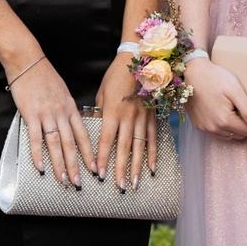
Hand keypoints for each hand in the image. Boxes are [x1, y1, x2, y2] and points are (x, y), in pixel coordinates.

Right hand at [6, 55, 95, 186]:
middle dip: (76, 165)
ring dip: (59, 164)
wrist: (28, 62)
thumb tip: (72, 125)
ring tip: (63, 180)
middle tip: (79, 183)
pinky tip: (40, 167)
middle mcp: (61, 112)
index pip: (83, 134)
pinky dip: (38, 153)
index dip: (89, 153)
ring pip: (56, 144)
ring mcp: (46, 114)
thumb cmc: (44, 76)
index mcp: (71, 107)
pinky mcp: (30, 114)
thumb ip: (67, 109)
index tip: (94, 168)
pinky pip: (35, 138)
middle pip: (71, 143)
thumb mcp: (63, 92)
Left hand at [95, 55, 157, 190]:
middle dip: (121, 169)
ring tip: (136, 183)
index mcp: (112, 111)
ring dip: (138, 167)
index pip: (106, 140)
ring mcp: (143, 117)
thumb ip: (99, 113)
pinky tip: (152, 168)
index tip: (99, 174)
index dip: (103, 158)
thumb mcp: (102, 92)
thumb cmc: (116, 75)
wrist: (139, 58)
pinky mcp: (153, 115)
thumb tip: (93, 129)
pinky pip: (153, 138)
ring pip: (140, 146)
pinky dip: (153, 154)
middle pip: (124, 148)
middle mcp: (128, 116)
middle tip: (120, 187)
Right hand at [185, 57, 246, 140]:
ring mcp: (204, 128)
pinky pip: (216, 132)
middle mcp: (214, 128)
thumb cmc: (215, 78)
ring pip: (228, 135)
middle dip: (246, 126)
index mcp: (225, 120)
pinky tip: (224, 113)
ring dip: (235, 128)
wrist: (191, 73)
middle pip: (239, 135)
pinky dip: (223, 127)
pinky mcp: (198, 125)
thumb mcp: (235, 91)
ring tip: (236, 112)